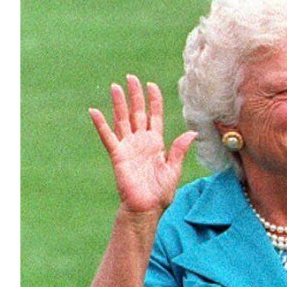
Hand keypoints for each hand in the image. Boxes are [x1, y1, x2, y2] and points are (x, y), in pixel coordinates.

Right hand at [88, 74, 196, 214]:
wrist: (146, 208)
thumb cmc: (160, 193)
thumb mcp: (173, 169)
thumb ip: (179, 150)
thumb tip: (191, 133)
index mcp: (156, 144)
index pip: (155, 117)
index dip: (153, 101)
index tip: (151, 85)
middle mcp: (141, 142)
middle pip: (137, 113)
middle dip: (135, 95)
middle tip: (131, 77)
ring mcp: (128, 147)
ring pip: (122, 120)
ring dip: (118, 104)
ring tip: (114, 87)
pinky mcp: (118, 155)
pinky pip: (108, 137)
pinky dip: (101, 124)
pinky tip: (94, 111)